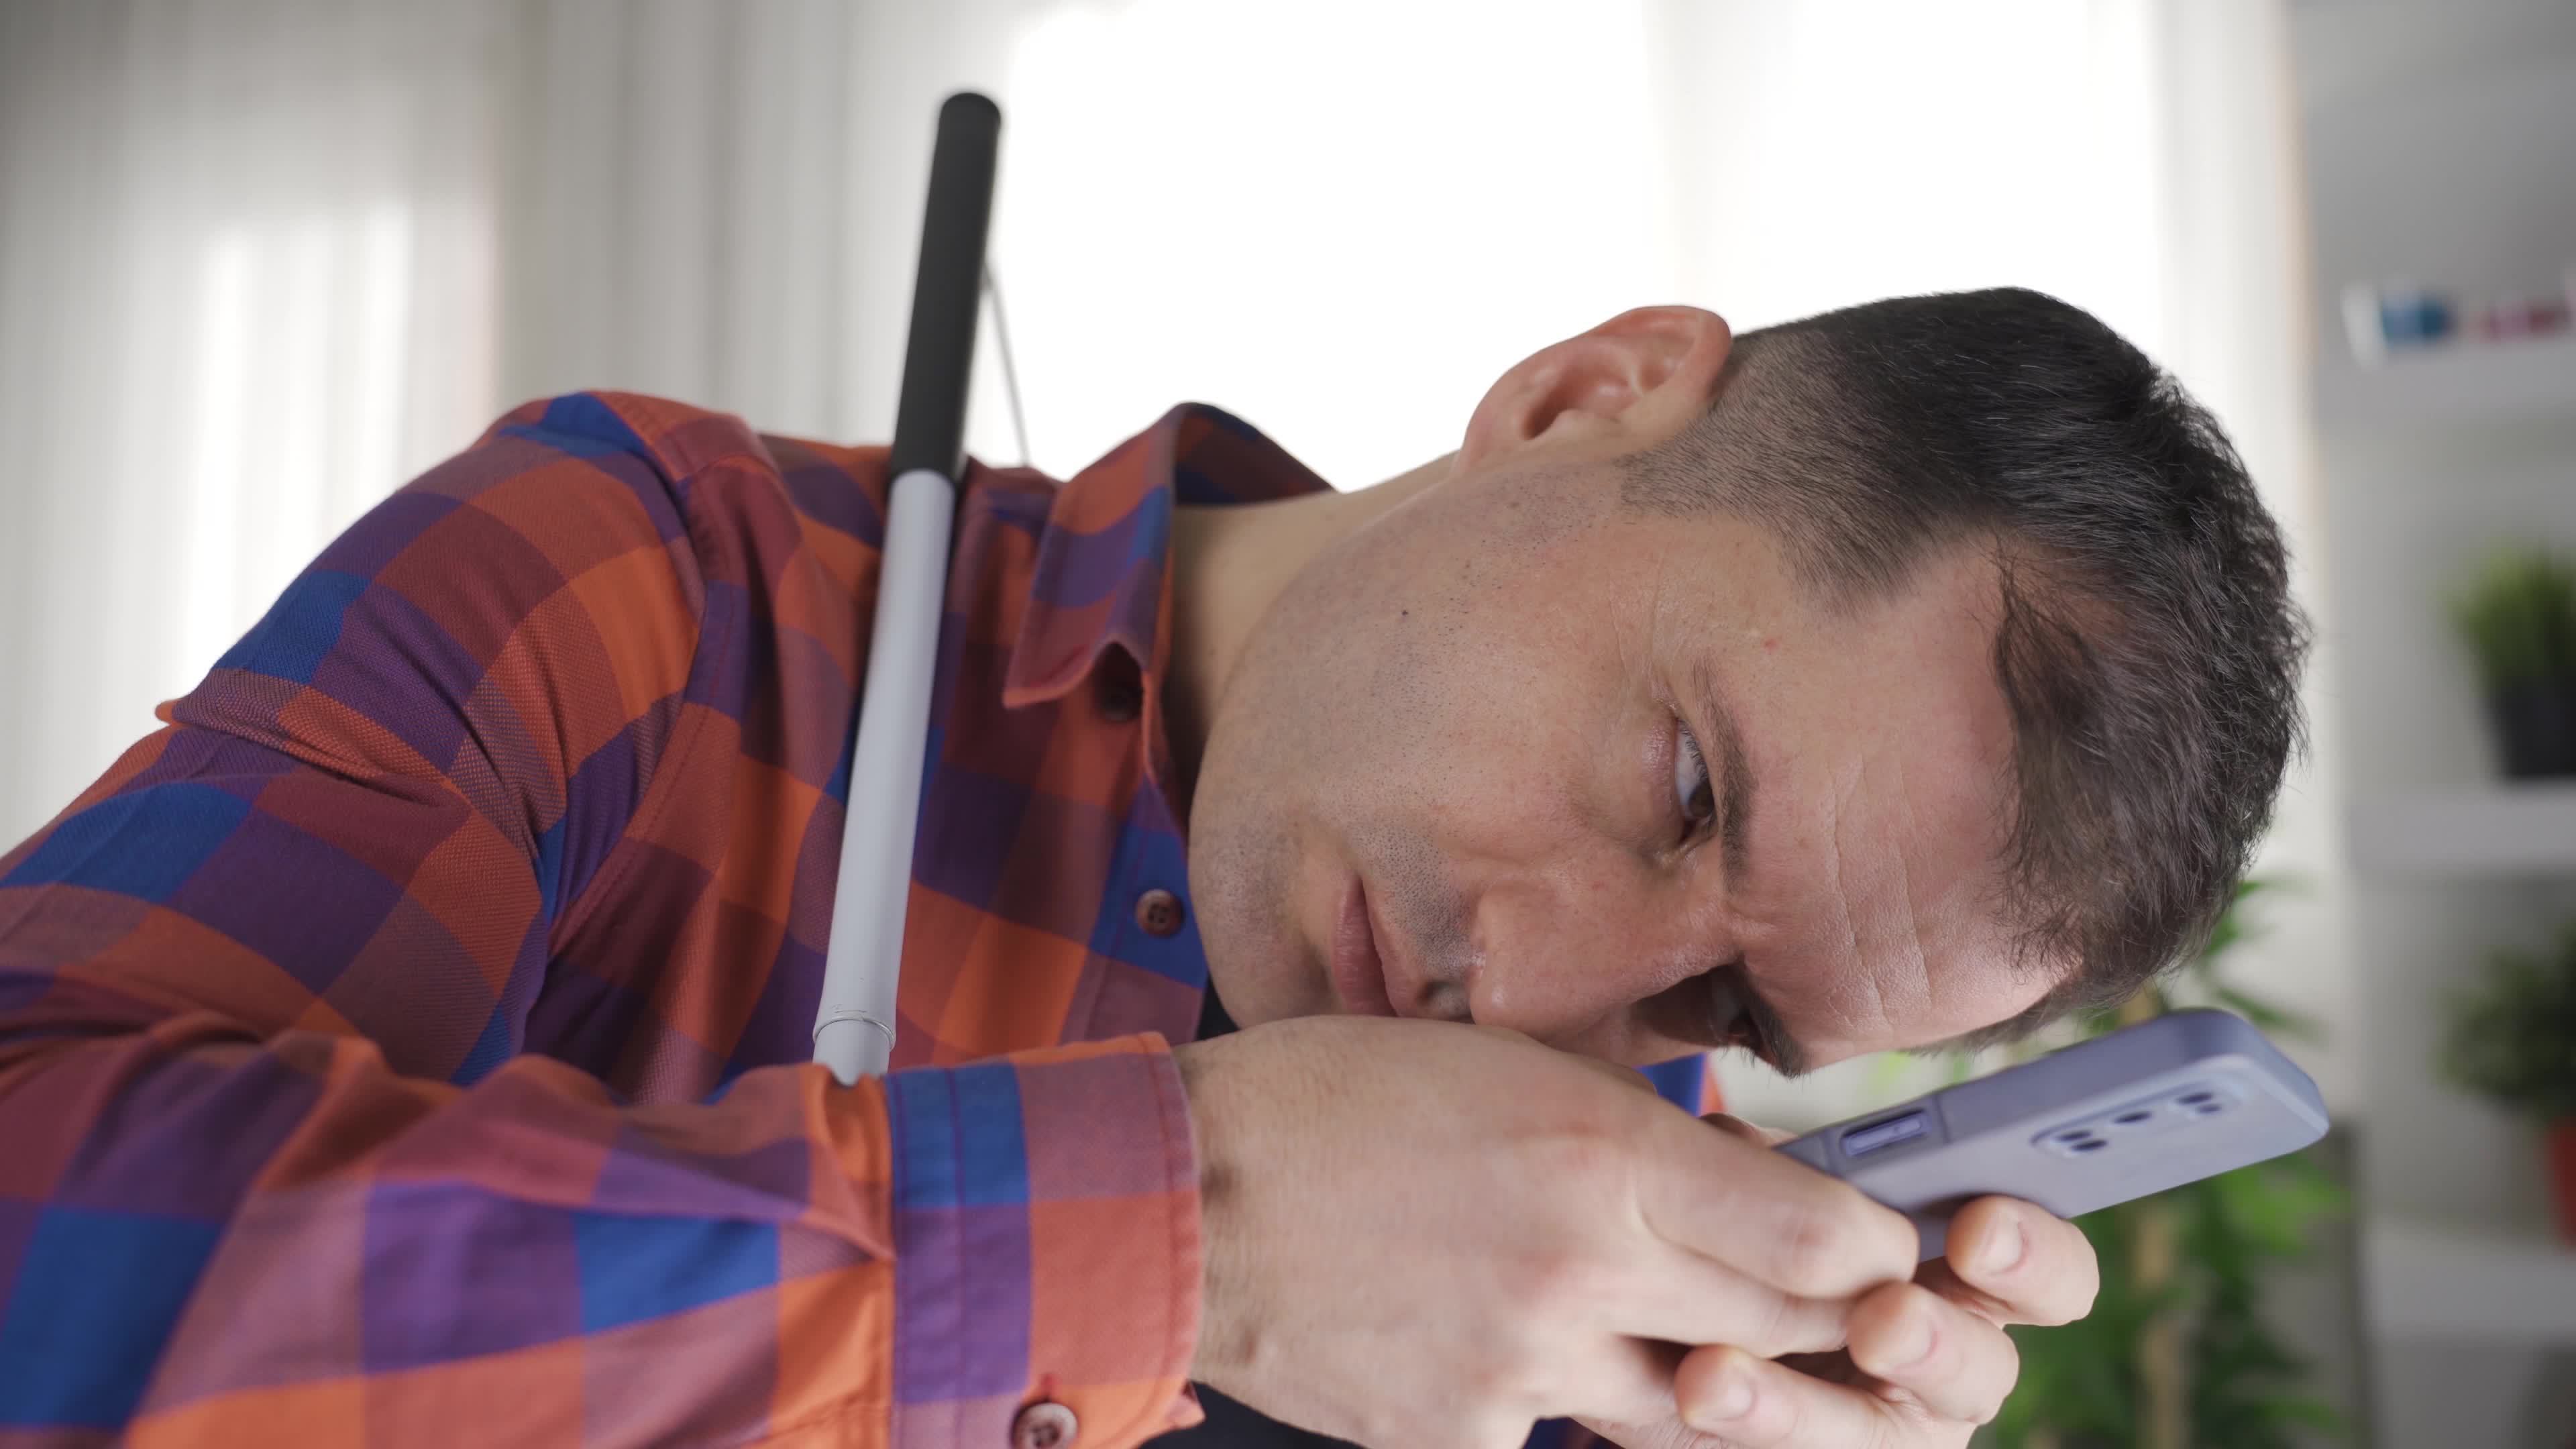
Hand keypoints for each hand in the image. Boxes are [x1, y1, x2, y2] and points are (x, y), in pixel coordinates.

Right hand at [1173, 1021, 1921, 1448]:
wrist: (1177, 1201)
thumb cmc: (1328, 1100)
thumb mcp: (1503, 1064)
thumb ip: (1633, 1129)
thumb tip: (1739, 1181)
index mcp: (1601, 1151)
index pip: (1822, 1238)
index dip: (1873, 1252)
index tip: (1874, 1247)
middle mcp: (1584, 1269)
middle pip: (1783, 1327)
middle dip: (1821, 1319)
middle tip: (1824, 1300)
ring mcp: (1528, 1367)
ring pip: (1690, 1398)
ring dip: (1703, 1364)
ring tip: (1660, 1315)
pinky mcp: (1470, 1436)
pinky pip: (1566, 1428)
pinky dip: (1563, 1392)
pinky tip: (1502, 1335)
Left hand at [1578, 1115, 2101, 1448]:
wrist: (1674, 1321)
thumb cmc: (1753, 1231)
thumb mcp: (1774, 1189)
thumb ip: (1783, 1174)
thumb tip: (1735, 1145)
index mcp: (1969, 1276)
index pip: (2049, 1271)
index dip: (2034, 1252)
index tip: (1978, 1227)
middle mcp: (1946, 1361)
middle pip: (1983, 1372)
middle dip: (1935, 1344)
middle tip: (1885, 1319)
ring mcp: (1885, 1427)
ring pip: (1874, 1437)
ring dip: (1798, 1408)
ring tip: (1719, 1374)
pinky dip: (1743, 1423)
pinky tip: (1696, 1388)